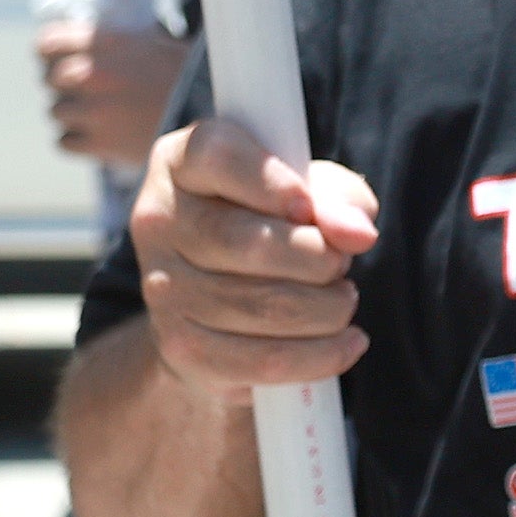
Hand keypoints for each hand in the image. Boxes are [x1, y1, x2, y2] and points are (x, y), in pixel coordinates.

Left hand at [45, 9, 188, 168]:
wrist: (214, 117)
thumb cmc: (189, 77)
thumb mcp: (153, 43)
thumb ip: (114, 44)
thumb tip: (84, 46)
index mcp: (105, 43)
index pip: (46, 44)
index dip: (50, 52)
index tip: (59, 59)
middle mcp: (92, 74)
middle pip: (49, 79)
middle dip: (63, 84)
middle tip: (87, 90)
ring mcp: (92, 111)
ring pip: (56, 112)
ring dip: (73, 113)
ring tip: (100, 114)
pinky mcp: (98, 144)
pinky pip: (64, 141)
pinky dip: (78, 140)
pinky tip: (100, 135)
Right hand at [130, 116, 383, 406]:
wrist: (214, 301)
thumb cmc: (271, 222)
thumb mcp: (308, 189)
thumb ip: (337, 196)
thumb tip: (356, 232)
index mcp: (182, 162)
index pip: (216, 156)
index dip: (269, 180)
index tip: (308, 206)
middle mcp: (159, 221)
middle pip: (245, 242)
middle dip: (318, 258)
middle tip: (342, 262)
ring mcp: (162, 288)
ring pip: (262, 306)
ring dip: (327, 308)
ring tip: (343, 299)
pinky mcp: (181, 348)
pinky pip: (262, 360)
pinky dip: (321, 356)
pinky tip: (347, 342)